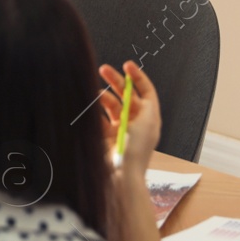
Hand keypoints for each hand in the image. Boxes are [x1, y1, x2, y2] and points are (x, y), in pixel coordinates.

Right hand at [98, 60, 161, 174]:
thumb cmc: (138, 152)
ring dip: (103, 97)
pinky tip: (89, 107)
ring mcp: (119, 128)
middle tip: (104, 70)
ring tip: (94, 95)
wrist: (122, 175)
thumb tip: (133, 84)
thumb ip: (143, 101)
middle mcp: (136, 122)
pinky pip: (98, 118)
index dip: (137, 77)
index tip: (127, 65)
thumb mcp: (148, 122)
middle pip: (126, 95)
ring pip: (110, 105)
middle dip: (115, 81)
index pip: (145, 91)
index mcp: (149, 118)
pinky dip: (93, 111)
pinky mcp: (105, 136)